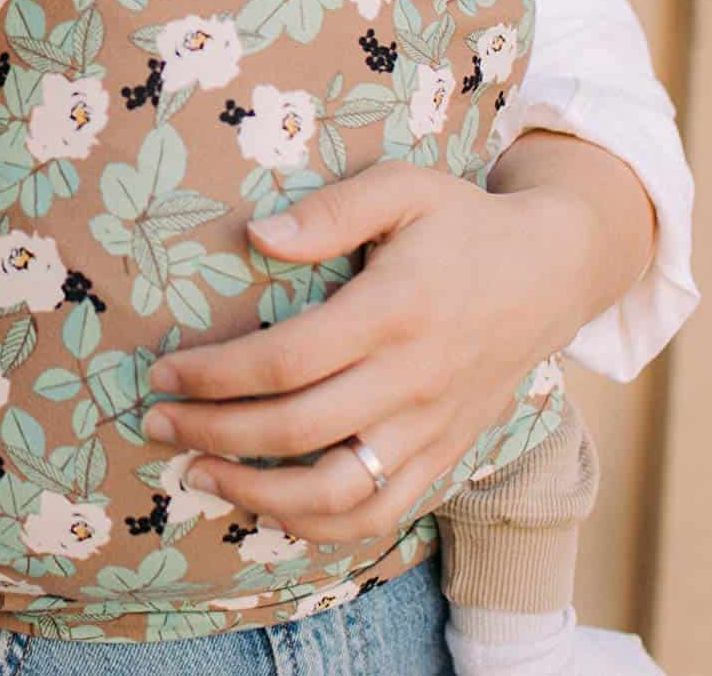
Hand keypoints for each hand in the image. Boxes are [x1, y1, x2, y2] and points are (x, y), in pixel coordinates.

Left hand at [140, 161, 596, 546]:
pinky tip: (269, 506)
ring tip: (198, 474)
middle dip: (213, 433)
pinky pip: (380, 512)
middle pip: (298, 429)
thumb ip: (331, 210)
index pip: (287, 360)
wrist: (554, 273)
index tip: (163, 371)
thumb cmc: (463, 223)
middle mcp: (412, 379)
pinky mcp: (443, 454)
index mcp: (393, 311)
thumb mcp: (403, 187)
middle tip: (158, 423)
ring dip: (258, 493)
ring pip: (338, 490)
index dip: (215, 374)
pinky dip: (320, 524)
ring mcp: (430, 427)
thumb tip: (257, 235)